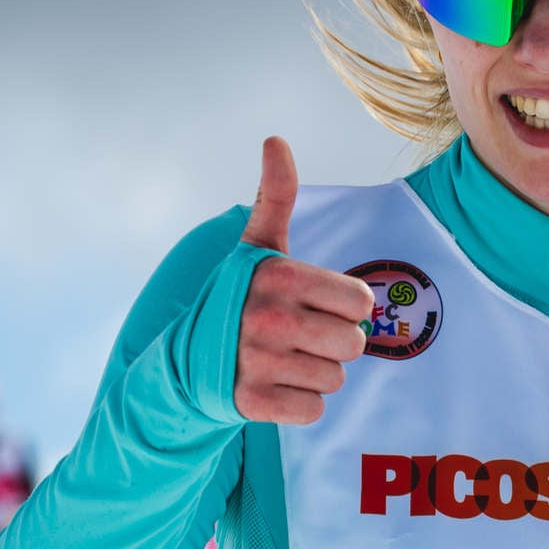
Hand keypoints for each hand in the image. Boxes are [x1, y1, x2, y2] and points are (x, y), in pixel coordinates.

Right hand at [234, 136, 374, 423]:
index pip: (362, 302)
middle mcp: (267, 318)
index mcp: (279, 276)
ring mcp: (258, 362)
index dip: (345, 308)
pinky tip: (275, 386)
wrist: (186, 360)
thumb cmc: (239, 298)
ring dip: (317, 373)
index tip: (315, 305)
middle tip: (301, 336)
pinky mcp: (253, 403)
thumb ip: (276, 196)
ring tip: (284, 359)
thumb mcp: (258, 248)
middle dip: (335, 344)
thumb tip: (275, 139)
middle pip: (354, 344)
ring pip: (336, 379)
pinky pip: (313, 409)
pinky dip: (300, 403)